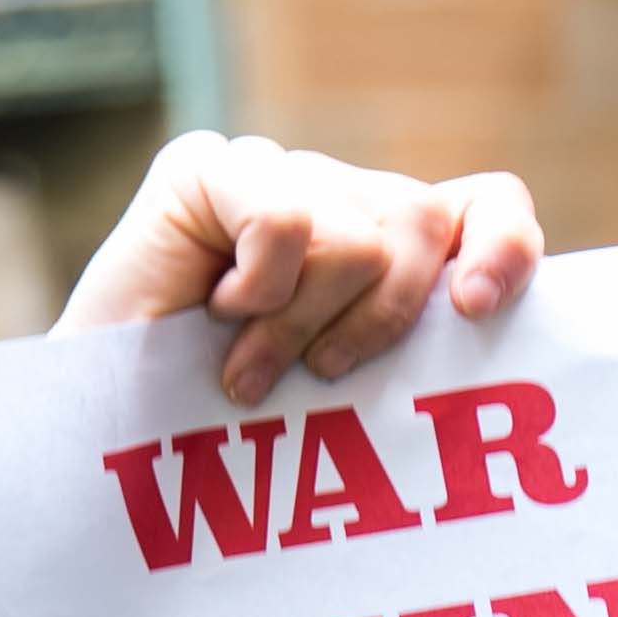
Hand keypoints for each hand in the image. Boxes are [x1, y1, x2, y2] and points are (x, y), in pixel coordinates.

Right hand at [54, 132, 545, 404]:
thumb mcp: (360, 401)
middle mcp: (339, 197)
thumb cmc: (239, 436)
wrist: (113, 446)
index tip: (478, 310)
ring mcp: (273, 175)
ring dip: (303, 323)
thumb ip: (423, 349)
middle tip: (320, 374)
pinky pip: (285, 219)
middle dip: (381, 319)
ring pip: (356, 237)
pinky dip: (261, 287)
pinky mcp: (207, 170)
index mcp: (389, 247)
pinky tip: (217, 311)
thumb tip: (485, 318)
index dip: (503, 245)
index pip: (485, 206)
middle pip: (423, 221)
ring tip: (251, 367)